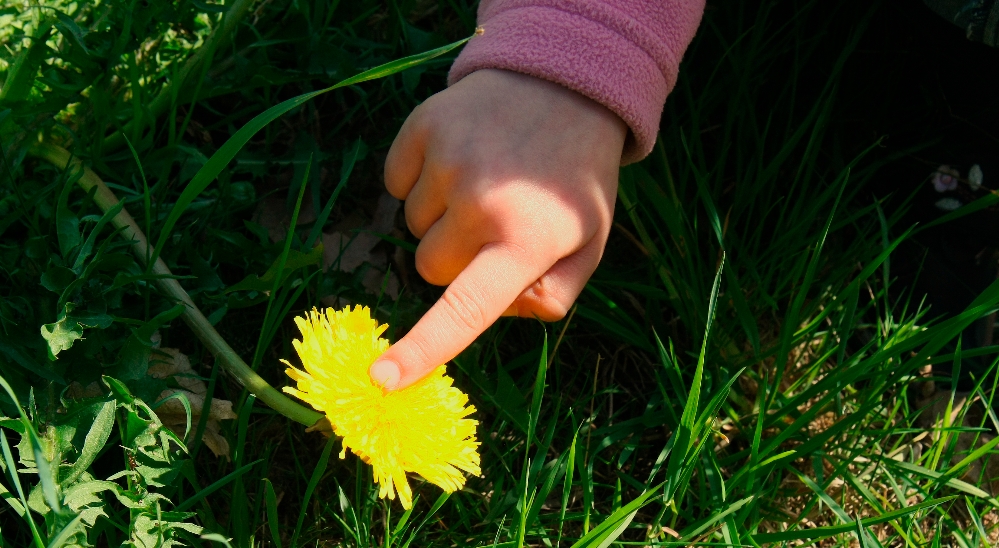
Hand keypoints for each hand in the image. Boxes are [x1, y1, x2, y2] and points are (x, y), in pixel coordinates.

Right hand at [370, 69, 626, 389]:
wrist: (566, 84)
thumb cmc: (575, 178)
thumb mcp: (589, 244)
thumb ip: (552, 295)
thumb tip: (499, 310)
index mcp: (527, 240)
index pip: (467, 309)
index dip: (423, 349)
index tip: (383, 379)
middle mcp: (482, 202)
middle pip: (430, 268)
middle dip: (456, 257)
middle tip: (496, 220)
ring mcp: (447, 160)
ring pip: (412, 226)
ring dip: (441, 215)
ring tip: (485, 179)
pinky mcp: (422, 127)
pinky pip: (395, 182)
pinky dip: (418, 178)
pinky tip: (460, 157)